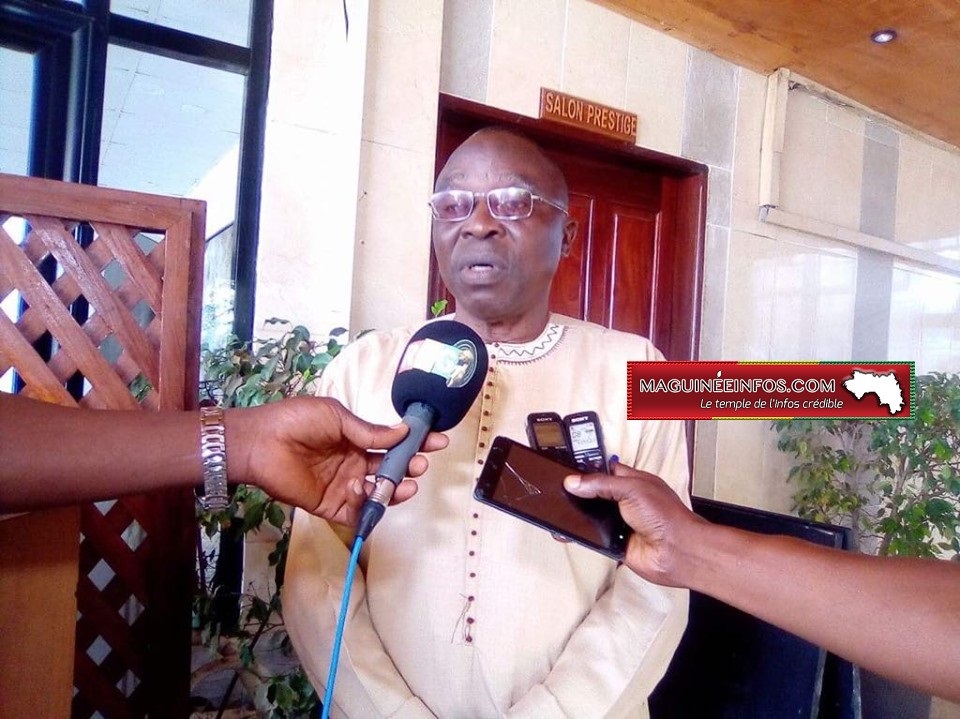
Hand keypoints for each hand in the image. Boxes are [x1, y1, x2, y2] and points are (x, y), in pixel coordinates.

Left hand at [228, 397, 448, 525]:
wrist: (261, 442)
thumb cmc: (296, 420)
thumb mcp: (336, 416)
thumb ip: (368, 430)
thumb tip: (401, 432)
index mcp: (356, 439)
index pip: (392, 443)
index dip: (415, 442)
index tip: (437, 439)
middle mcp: (353, 464)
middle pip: (390, 470)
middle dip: (410, 467)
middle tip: (421, 463)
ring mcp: (344, 485)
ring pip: (378, 493)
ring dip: (396, 489)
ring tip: (407, 483)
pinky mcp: (330, 505)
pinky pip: (356, 512)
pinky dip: (368, 508)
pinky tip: (370, 493)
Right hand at [563, 462, 705, 585]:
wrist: (677, 551)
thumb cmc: (665, 516)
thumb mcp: (632, 489)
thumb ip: (601, 484)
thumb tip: (573, 482)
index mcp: (633, 482)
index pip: (605, 471)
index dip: (588, 470)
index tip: (567, 471)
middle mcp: (626, 501)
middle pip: (596, 494)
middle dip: (580, 493)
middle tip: (558, 491)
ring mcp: (620, 523)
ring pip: (592, 516)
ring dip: (578, 515)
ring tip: (557, 509)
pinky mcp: (615, 543)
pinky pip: (592, 538)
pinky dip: (580, 535)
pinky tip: (565, 532)